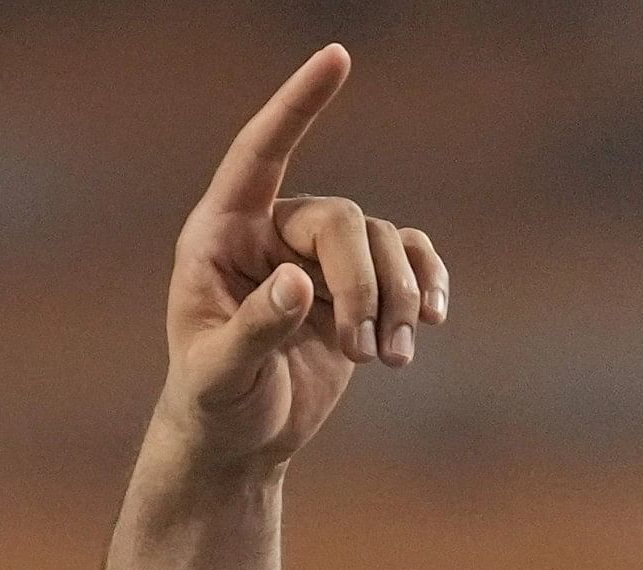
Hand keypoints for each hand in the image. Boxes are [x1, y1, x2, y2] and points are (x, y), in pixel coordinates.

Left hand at [155, 46, 449, 475]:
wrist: (238, 441)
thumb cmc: (212, 405)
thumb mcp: (219, 376)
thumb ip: (252, 330)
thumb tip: (296, 283)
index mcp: (218, 237)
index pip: (258, 154)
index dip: (296, 106)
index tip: (337, 56)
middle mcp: (268, 232)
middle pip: (341, 221)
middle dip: (363, 286)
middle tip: (361, 351)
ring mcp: (316, 255)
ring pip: (381, 242)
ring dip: (397, 299)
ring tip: (390, 360)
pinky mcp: (356, 283)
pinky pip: (408, 257)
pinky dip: (424, 287)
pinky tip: (430, 323)